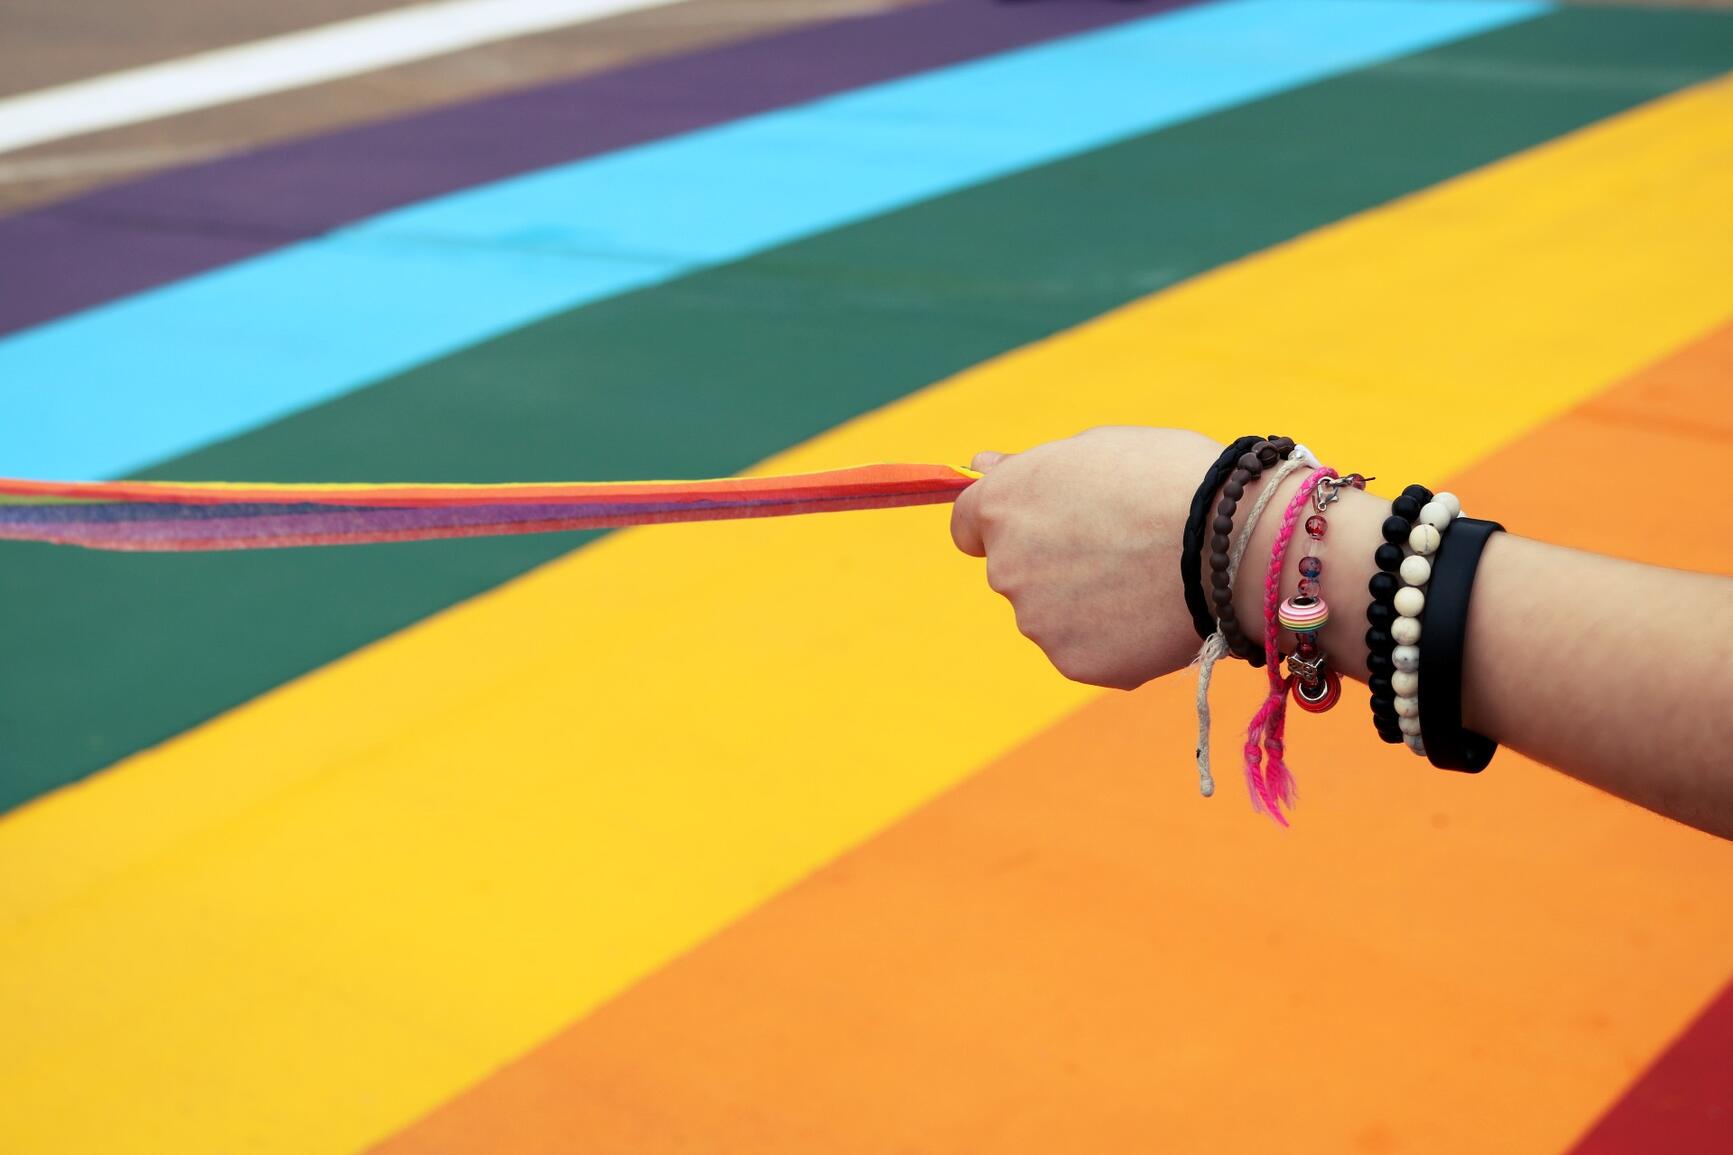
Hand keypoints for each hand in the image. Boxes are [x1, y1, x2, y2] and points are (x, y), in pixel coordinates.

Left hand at [949, 426, 1223, 689]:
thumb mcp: (1096, 448)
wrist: (1232, 541)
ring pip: (1051, 614)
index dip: (1006, 522)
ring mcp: (1037, 621)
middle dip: (1052, 562)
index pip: (968, 524)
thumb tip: (980, 465)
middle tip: (1119, 547)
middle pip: (1014, 571)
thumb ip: (1031, 467)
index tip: (1040, 524)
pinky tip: (1154, 612)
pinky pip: (1087, 649)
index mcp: (1003, 504)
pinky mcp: (1075, 663)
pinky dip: (1113, 637)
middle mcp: (1005, 567)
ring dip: (1084, 602)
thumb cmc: (1170, 477)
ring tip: (1146, 578)